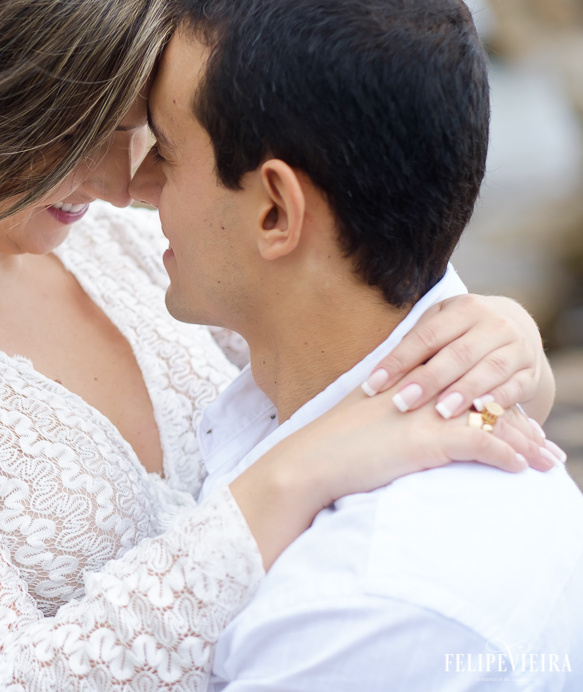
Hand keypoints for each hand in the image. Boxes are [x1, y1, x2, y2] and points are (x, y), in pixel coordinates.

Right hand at [232, 388, 552, 569]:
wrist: (308, 462)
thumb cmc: (329, 450)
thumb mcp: (366, 426)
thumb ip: (389, 422)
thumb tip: (402, 434)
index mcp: (409, 387)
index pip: (464, 391)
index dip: (496, 409)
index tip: (520, 426)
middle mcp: (422, 393)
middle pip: (485, 403)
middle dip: (522, 427)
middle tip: (548, 448)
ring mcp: (426, 413)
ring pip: (492, 422)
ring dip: (526, 444)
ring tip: (549, 463)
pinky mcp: (427, 437)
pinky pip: (481, 443)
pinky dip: (506, 456)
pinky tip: (521, 470)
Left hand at [362, 293, 558, 443]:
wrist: (517, 329)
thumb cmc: (462, 332)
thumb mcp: (441, 325)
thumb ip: (415, 343)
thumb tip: (375, 372)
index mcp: (464, 309)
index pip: (426, 337)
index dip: (398, 361)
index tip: (373, 385)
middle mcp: (494, 324)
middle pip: (457, 354)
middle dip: (428, 380)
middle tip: (402, 403)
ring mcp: (517, 348)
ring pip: (489, 370)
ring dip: (463, 392)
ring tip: (440, 412)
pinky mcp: (530, 372)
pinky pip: (515, 387)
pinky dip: (498, 400)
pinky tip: (480, 411)